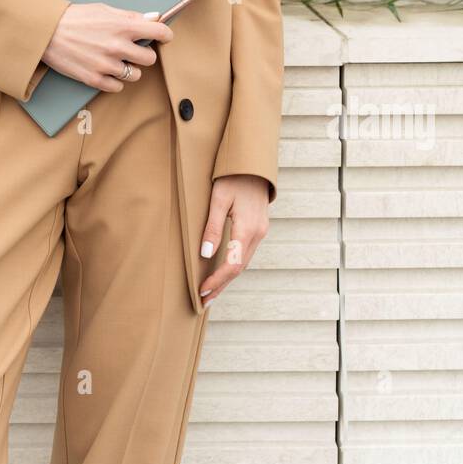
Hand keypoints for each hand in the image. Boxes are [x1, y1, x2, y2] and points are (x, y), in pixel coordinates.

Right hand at [42, 3, 172, 90]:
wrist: (48, 32)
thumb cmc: (75, 18)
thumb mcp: (104, 10)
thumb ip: (131, 16)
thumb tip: (154, 18)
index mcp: (122, 26)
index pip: (159, 32)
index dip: (165, 34)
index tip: (164, 36)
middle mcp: (117, 47)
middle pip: (150, 59)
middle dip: (144, 54)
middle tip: (133, 50)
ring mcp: (106, 65)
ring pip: (135, 75)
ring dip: (130, 68)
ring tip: (117, 60)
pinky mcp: (94, 79)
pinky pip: (118, 87)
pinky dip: (115, 81)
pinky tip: (106, 70)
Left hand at [198, 174, 269, 304]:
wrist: (253, 163)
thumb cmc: (232, 177)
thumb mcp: (218, 199)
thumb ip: (213, 227)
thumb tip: (205, 254)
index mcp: (247, 229)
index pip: (232, 265)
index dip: (217, 280)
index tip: (202, 291)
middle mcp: (258, 233)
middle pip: (239, 268)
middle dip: (221, 285)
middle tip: (204, 300)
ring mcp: (261, 231)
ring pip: (244, 261)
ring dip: (228, 277)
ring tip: (211, 290)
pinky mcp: (259, 227)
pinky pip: (246, 252)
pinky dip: (234, 265)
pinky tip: (224, 269)